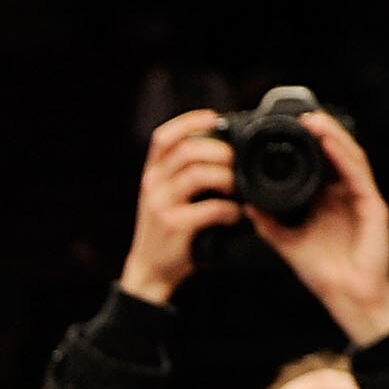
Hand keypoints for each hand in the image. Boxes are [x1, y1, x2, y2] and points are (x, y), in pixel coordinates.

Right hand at [118, 110, 240, 306]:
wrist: (150, 271)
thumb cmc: (166, 233)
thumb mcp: (165, 198)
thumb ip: (183, 175)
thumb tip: (224, 152)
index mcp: (152, 174)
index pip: (164, 137)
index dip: (190, 122)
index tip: (215, 118)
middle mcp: (152, 185)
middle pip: (186, 150)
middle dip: (218, 150)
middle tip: (237, 160)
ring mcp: (160, 205)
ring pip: (197, 174)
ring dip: (225, 176)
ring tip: (238, 186)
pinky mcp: (173, 226)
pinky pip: (208, 208)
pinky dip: (229, 210)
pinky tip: (235, 215)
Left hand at [246, 112, 388, 346]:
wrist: (349, 298)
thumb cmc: (324, 274)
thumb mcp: (288, 243)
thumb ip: (269, 224)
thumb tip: (246, 206)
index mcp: (330, 200)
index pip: (320, 163)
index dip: (307, 144)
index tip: (286, 129)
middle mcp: (348, 195)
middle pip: (337, 153)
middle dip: (321, 132)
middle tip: (301, 114)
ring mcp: (363, 198)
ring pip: (350, 157)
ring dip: (332, 137)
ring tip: (314, 120)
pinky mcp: (374, 206)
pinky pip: (359, 175)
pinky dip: (344, 157)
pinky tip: (330, 143)